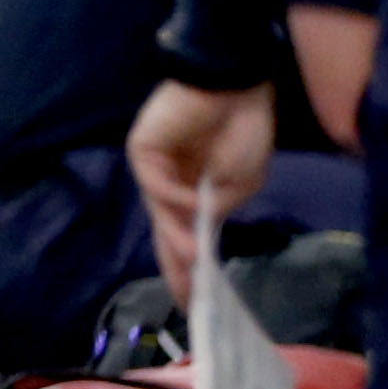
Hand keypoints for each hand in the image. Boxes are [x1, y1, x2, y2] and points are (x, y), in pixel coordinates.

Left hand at [125, 77, 276, 298]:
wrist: (237, 85)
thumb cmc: (244, 128)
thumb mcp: (241, 181)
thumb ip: (217, 208)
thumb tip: (199, 237)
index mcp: (194, 191)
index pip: (187, 236)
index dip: (190, 268)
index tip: (197, 304)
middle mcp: (171, 184)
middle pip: (167, 232)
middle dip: (177, 266)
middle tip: (187, 300)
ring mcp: (155, 168)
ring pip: (161, 212)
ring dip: (177, 238)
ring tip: (194, 262)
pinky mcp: (143, 150)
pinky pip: (156, 182)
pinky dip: (174, 197)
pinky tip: (191, 206)